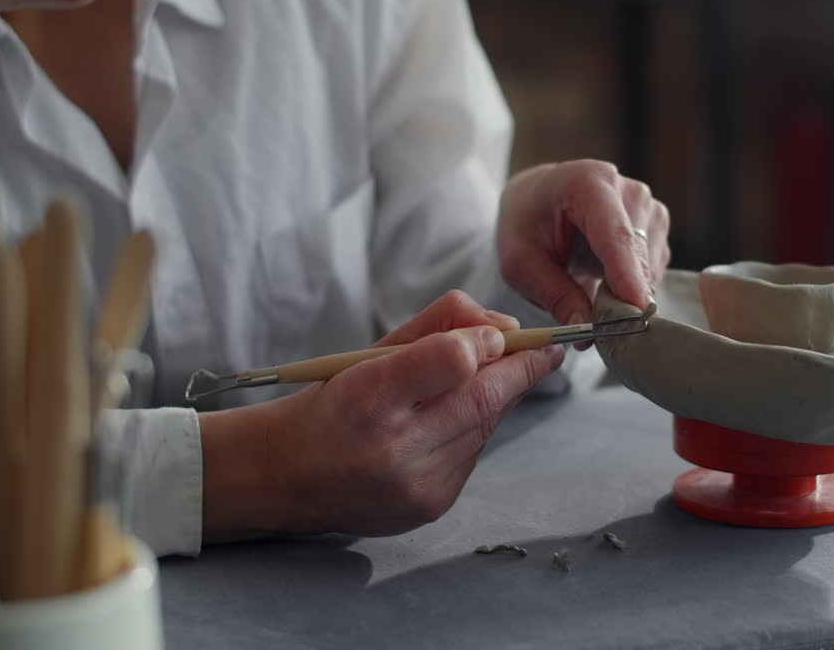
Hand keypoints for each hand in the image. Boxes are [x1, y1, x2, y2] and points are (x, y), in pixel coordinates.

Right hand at [199, 291, 563, 539]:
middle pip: (483, 397)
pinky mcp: (431, 506)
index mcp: (367, 396)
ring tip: (490, 378)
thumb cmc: (332, 404)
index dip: (485, 342)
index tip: (501, 333)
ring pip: (485, 426)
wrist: (286, 477)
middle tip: (546, 348)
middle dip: (522, 369)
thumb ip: (436, 327)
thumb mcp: (369, 352)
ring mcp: (415, 484)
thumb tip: (502, 327)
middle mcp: (392, 447)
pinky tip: (451, 422)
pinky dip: (475, 430)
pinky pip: (473, 454)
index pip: (450, 361)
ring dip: (498, 398)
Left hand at [497, 159, 669, 325]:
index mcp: (588, 182)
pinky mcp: (657, 228)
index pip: (615, 235)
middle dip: (621, 299)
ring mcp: (649, 208)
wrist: (539, 199)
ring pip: (649, 270)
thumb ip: (554, 295)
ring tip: (587, 293)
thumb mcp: (520, 263)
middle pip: (637, 257)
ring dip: (624, 295)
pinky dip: (631, 288)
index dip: (628, 274)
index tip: (639, 309)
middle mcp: (629, 190)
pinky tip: (603, 282)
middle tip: (594, 329)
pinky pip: (652, 272)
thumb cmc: (526, 224)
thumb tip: (586, 332)